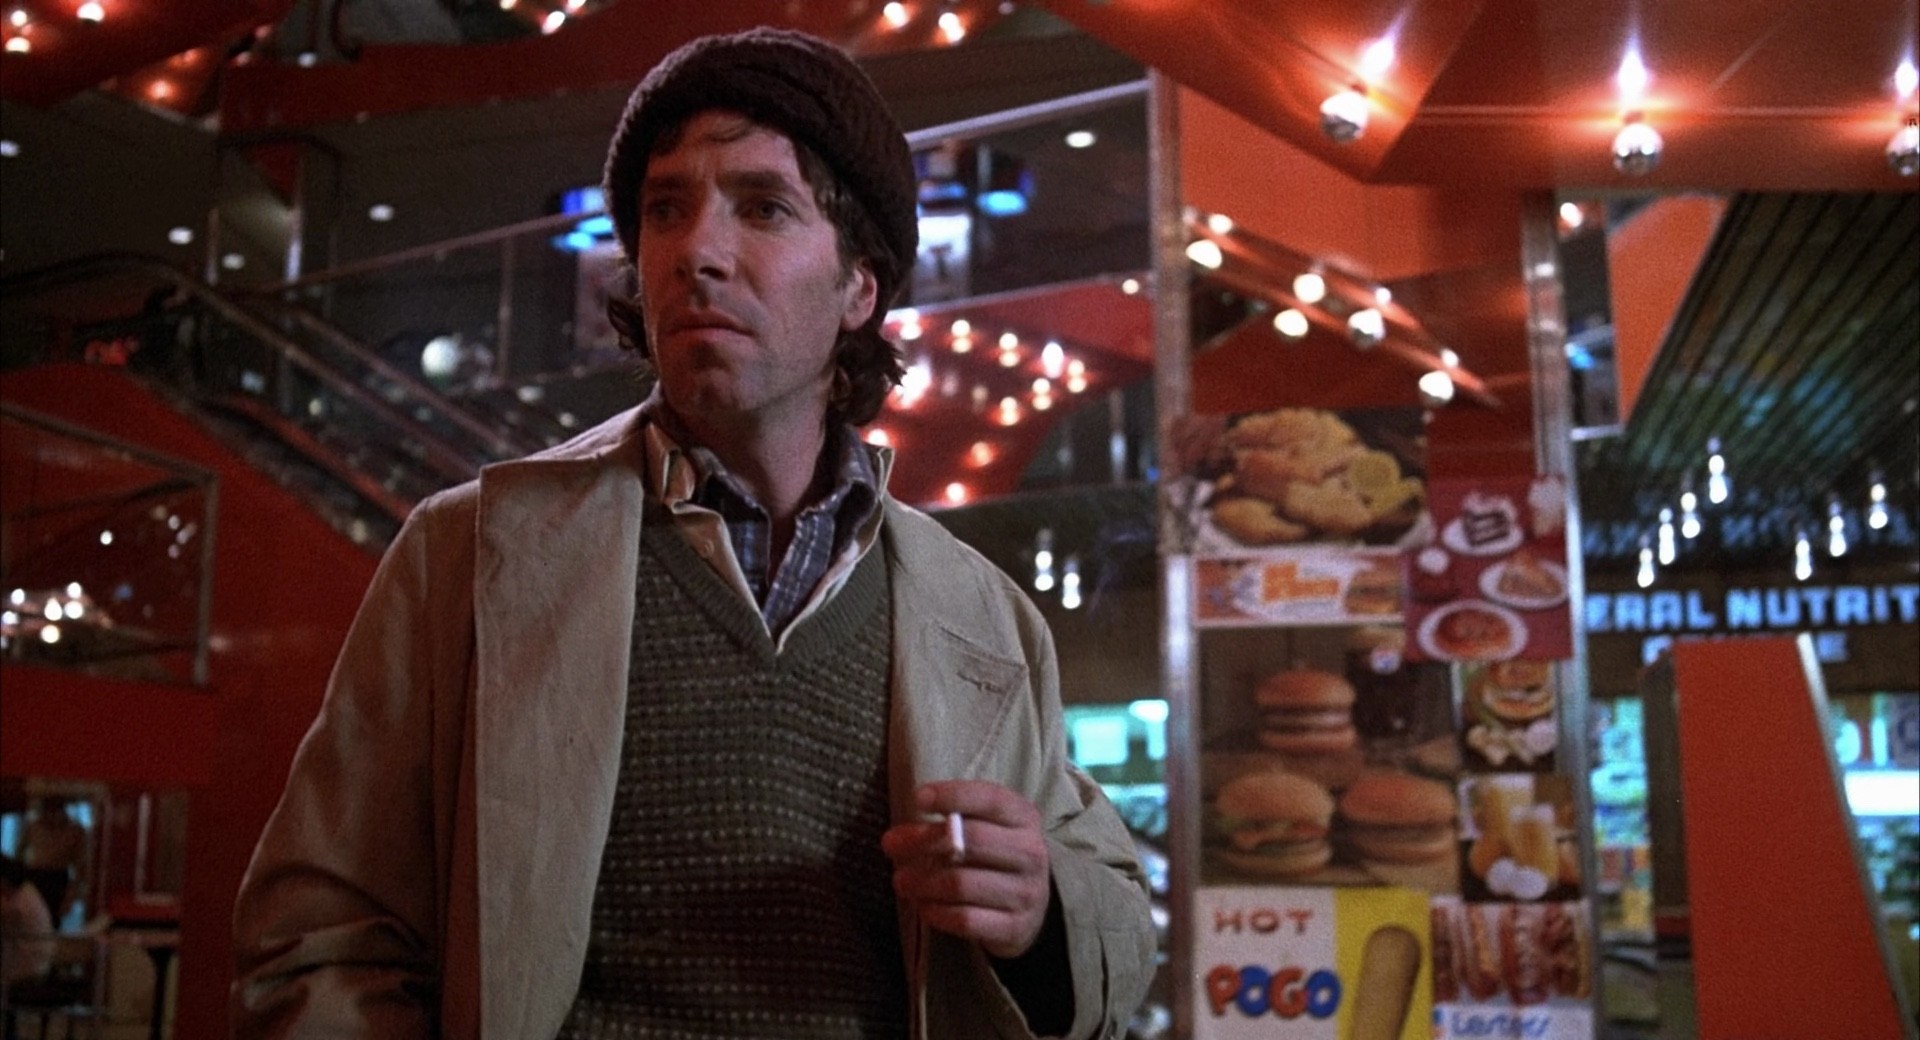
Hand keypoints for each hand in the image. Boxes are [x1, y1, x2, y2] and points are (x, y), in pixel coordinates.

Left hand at [881, 780, 1050, 958]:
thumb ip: (948, 825)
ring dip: (922, 882)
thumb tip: (896, 839)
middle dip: (923, 841)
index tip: (918, 798)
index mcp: (1023, 817)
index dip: (953, 795)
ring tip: (901, 881)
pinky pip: (965, 919)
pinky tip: (924, 907)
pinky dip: (937, 913)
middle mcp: (1031, 852)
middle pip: (971, 841)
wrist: (1031, 908)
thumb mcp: (984, 829)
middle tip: (890, 846)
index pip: (990, 799)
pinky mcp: (1015, 927)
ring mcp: (1027, 892)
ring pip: (962, 884)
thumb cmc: (994, 857)